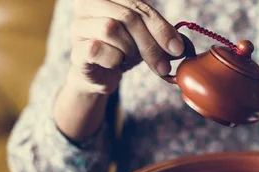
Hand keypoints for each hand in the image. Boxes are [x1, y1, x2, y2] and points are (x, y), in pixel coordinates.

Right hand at [68, 0, 183, 93]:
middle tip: (163, 66)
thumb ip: (163, 37)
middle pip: (128, 16)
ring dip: (129, 50)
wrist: (99, 76)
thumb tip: (183, 46)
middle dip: (150, 44)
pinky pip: (97, 48)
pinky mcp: (75, 49)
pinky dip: (114, 60)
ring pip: (111, 28)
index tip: (177, 48)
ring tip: (129, 58)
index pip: (140, 5)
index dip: (161, 27)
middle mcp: (89, 5)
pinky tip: (115, 63)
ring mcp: (79, 26)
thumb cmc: (123, 51)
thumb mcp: (146, 40)